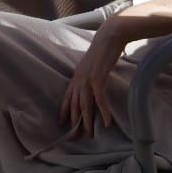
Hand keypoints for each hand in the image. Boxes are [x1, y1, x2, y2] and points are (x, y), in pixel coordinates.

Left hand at [58, 20, 128, 140]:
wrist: (110, 35)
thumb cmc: (104, 49)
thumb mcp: (94, 64)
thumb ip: (92, 74)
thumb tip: (94, 83)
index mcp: (77, 75)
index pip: (68, 96)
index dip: (64, 111)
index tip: (61, 123)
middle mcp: (79, 78)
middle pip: (74, 104)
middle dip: (74, 122)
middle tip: (74, 137)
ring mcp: (87, 78)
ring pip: (84, 105)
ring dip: (87, 121)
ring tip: (89, 134)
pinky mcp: (98, 77)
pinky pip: (99, 98)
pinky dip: (102, 111)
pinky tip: (106, 122)